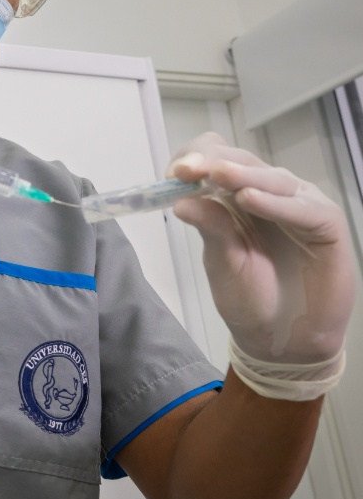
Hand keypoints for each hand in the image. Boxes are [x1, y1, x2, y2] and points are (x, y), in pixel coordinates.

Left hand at [169, 132, 354, 362]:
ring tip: (218, 175)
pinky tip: (250, 199)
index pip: (215, 159)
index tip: (173, 173)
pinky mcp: (326, 223)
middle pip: (240, 161)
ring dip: (242, 175)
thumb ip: (209, 228)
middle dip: (212, 162)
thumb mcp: (220, 262)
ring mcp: (297, 205)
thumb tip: (181, 202)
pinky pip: (302, 207)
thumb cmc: (250, 297)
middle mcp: (266, 193)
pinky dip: (275, 203)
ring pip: (271, 178)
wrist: (282, 339)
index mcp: (234, 196)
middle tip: (187, 169)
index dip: (195, 159)